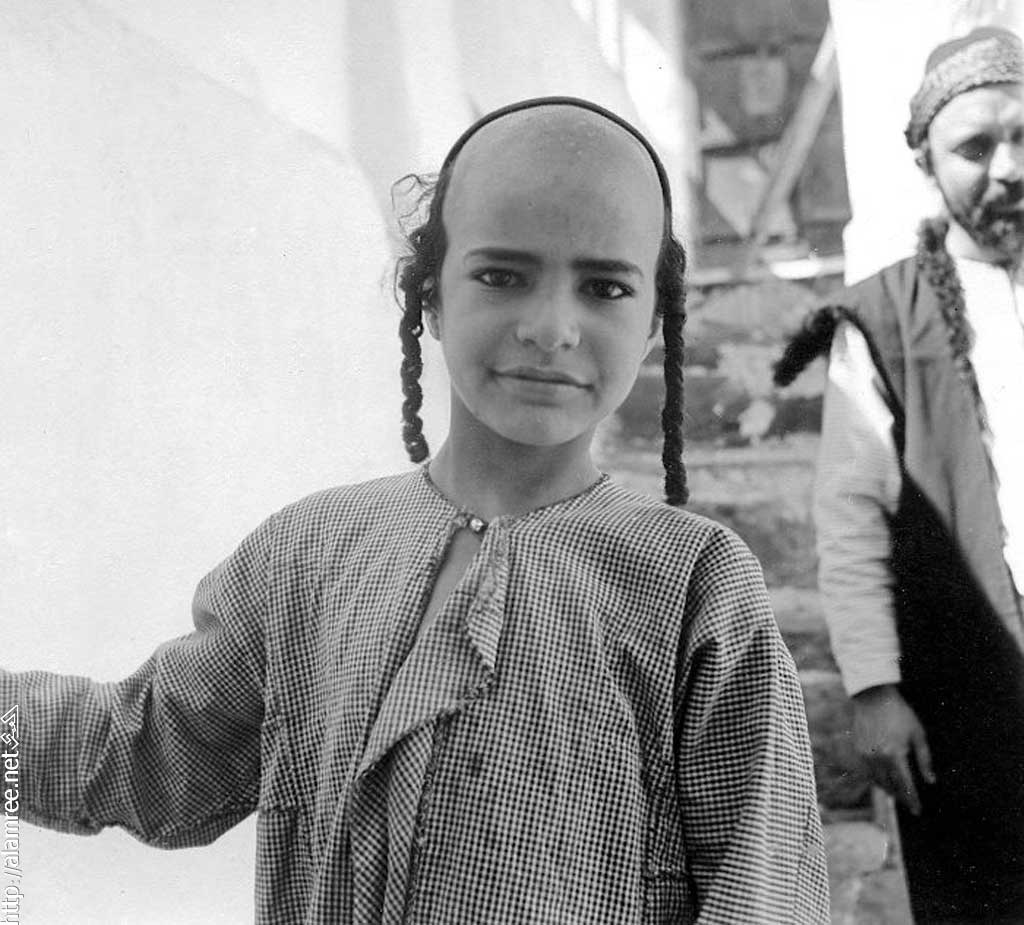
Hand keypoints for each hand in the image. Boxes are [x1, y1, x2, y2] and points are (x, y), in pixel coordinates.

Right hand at [852, 684, 935, 814]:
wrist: (873, 697)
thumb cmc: (899, 713)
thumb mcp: (918, 734)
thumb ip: (924, 759)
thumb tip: (930, 781)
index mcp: (895, 755)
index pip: (905, 785)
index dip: (912, 800)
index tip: (918, 810)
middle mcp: (878, 758)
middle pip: (890, 786)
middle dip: (901, 797)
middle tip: (910, 805)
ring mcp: (865, 754)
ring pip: (877, 781)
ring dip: (889, 789)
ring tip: (898, 794)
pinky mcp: (858, 749)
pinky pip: (868, 771)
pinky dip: (877, 778)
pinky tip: (885, 778)